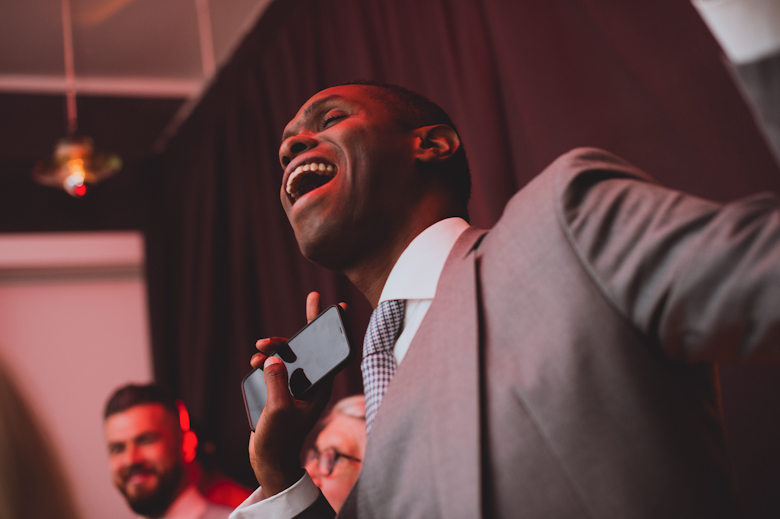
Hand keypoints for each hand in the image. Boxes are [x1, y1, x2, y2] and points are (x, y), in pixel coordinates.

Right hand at [247, 292, 344, 495]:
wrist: (268, 458)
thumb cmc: (279, 439)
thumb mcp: (278, 410)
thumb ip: (277, 382)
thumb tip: (274, 358)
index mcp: (319, 387)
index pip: (329, 352)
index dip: (334, 329)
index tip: (339, 306)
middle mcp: (310, 383)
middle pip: (309, 346)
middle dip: (303, 326)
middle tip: (314, 297)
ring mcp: (295, 385)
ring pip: (288, 354)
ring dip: (275, 346)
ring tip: (259, 348)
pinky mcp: (280, 389)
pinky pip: (274, 366)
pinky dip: (265, 360)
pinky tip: (255, 362)